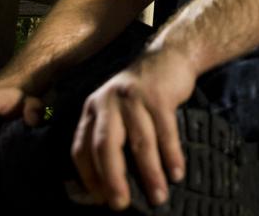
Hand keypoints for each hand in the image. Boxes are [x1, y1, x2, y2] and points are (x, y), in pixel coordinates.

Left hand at [71, 48, 196, 209]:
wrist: (168, 57)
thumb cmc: (140, 95)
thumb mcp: (115, 109)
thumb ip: (108, 137)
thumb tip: (107, 186)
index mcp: (93, 108)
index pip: (82, 147)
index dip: (88, 176)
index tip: (100, 199)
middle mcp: (108, 101)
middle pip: (106, 145)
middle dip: (113, 178)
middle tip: (120, 204)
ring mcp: (134, 97)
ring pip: (140, 142)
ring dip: (150, 173)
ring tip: (159, 197)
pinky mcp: (159, 95)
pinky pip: (166, 131)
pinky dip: (171, 155)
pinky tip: (176, 173)